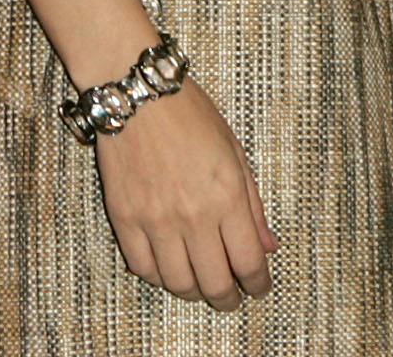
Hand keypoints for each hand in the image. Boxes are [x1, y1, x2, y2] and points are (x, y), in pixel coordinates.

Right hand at [92, 81, 277, 311]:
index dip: (257, 285)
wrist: (136, 94)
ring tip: (199, 285)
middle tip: (230, 298)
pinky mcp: (124, 218)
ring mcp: (155, 220)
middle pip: (215, 283)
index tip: (258, 288)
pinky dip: (158, 276)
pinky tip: (167, 268)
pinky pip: (142, 267)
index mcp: (227, 197)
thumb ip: (252, 205)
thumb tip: (267, 247)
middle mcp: (193, 215)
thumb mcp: (234, 153)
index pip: (248, 263)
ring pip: (178, 283)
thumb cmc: (190, 115)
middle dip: (227, 299)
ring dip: (193, 292)